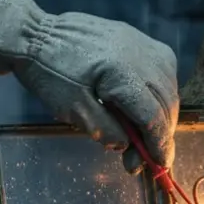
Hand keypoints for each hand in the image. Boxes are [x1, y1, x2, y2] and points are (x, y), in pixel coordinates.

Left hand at [0, 0, 178, 171]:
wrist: (34, 36)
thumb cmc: (49, 75)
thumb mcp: (73, 110)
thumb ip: (104, 130)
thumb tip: (127, 145)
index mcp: (124, 73)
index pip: (154, 116)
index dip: (159, 145)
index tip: (160, 167)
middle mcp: (141, 55)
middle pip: (166, 104)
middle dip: (159, 136)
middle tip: (140, 161)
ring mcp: (142, 43)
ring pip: (168, 88)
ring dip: (161, 116)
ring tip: (141, 137)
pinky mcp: (138, 39)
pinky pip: (162, 70)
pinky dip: (157, 94)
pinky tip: (143, 108)